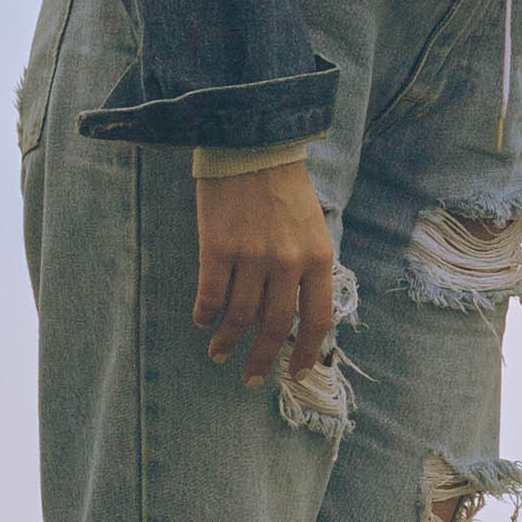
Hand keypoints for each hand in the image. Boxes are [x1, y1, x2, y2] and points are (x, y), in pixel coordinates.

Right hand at [192, 163, 342, 388]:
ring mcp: (252, 256)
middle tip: (250, 378)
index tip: (293, 375)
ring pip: (240, 317)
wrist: (251, 143)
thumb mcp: (312, 227)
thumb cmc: (283, 187)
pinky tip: (203, 321)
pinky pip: (210, 296)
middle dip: (262, 360)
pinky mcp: (217, 247)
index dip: (305, 354)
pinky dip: (206, 315)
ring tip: (219, 353)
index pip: (317, 320)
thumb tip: (297, 315)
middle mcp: (288, 262)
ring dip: (228, 341)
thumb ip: (308, 269)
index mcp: (318, 258)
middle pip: (276, 327)